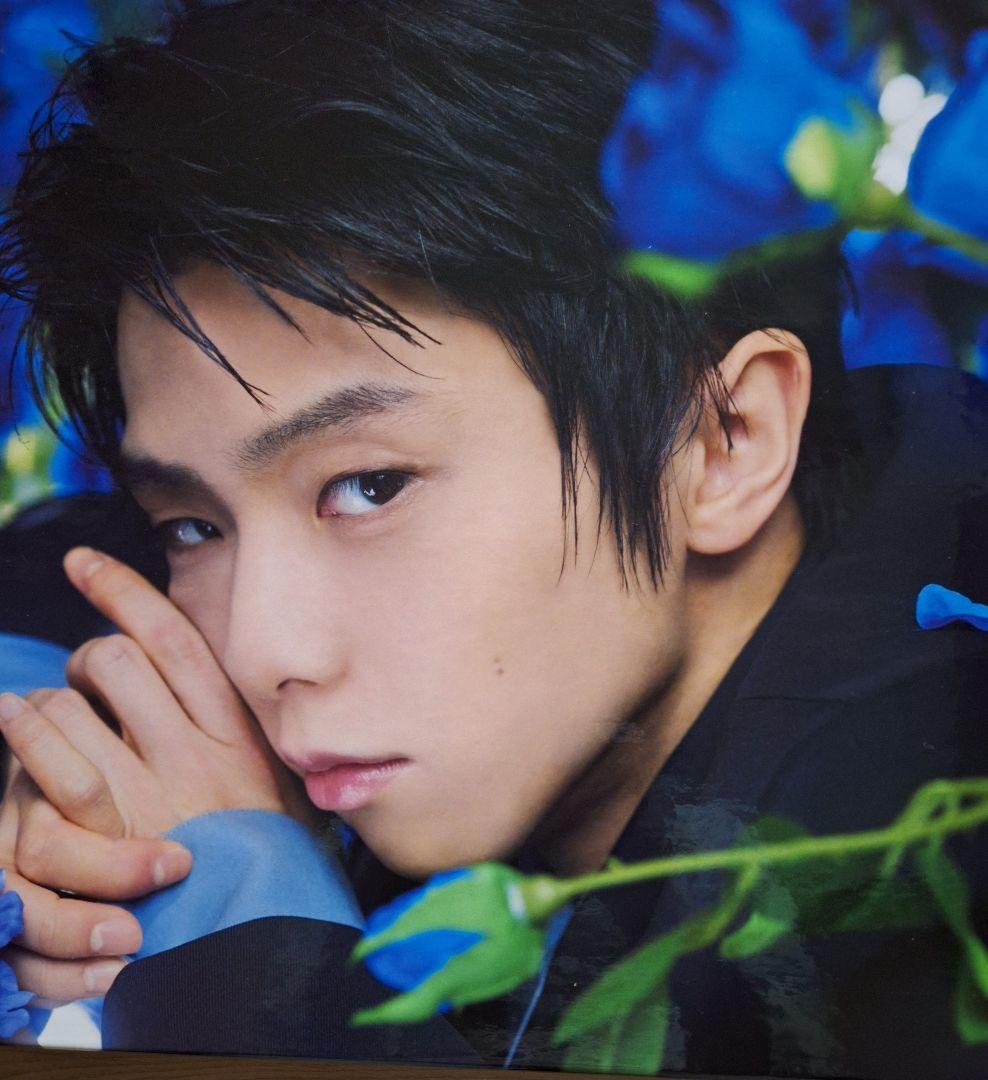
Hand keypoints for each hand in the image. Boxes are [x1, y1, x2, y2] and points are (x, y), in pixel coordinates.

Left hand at [0, 546, 312, 1005]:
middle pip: (121, 658)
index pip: (177, 640)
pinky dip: (24, 727)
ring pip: (78, 698)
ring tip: (44, 711)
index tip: (83, 562)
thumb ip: (250, 731)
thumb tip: (205, 679)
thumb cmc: (271, 863)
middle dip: (88, 655)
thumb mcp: (282, 785)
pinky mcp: (110, 835)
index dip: (123, 591)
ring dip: (52, 696)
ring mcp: (150, 791)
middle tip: (89, 680)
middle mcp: (197, 751)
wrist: (258, 941)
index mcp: (242, 733)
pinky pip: (53, 757)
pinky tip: (12, 718)